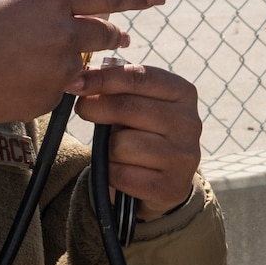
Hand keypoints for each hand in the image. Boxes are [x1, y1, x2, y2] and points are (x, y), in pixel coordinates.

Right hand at [0, 0, 161, 124]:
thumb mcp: (17, 3)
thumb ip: (55, 9)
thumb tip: (90, 16)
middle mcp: (63, 28)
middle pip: (105, 32)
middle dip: (111, 35)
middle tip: (118, 39)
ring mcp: (60, 64)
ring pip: (89, 64)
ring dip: (83, 63)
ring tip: (60, 62)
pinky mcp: (53, 94)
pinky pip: (66, 90)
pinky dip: (55, 87)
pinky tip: (26, 82)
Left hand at [69, 61, 202, 218]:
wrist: (163, 180)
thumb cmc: (144, 132)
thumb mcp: (137, 103)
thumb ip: (117, 88)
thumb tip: (82, 78)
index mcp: (183, 93)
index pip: (139, 78)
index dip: (103, 78)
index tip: (75, 83)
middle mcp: (190, 123)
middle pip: (127, 108)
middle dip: (96, 108)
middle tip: (82, 109)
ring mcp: (183, 156)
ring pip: (120, 144)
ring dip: (107, 147)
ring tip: (116, 148)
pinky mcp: (171, 186)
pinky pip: (121, 174)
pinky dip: (111, 173)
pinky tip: (121, 170)